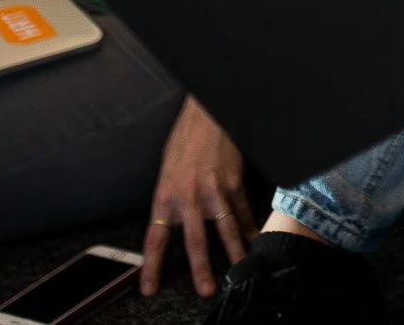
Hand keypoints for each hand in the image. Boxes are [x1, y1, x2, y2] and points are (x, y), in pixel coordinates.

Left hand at [140, 98, 251, 297]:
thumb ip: (170, 199)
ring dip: (233, 252)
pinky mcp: (233, 183)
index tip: (149, 288)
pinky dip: (249, 227)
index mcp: (165, 195)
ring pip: (225, 229)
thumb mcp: (166, 170)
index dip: (151, 266)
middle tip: (205, 289)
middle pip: (195, 240)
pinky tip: (254, 239)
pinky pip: (242, 211)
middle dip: (200, 268)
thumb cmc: (183, 140)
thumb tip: (174, 222)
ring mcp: (213, 191)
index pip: (155, 238)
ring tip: (238, 270)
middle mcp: (188, 197)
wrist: (206, 114)